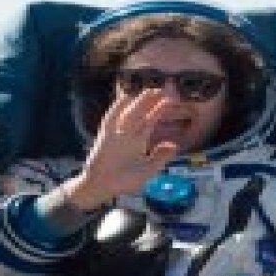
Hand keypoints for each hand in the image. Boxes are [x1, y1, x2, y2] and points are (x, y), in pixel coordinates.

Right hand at [64, 91, 178, 209]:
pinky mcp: (105, 136)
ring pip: (129, 113)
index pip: (151, 120)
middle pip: (142, 112)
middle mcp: (129, 134)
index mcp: (139, 140)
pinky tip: (125, 98)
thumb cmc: (124, 181)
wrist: (102, 187)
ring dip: (139, 102)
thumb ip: (160, 157)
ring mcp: (117, 133)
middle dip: (153, 100)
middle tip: (166, 88)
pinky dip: (117, 109)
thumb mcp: (147, 170)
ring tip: (151, 91)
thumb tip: (174, 145)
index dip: (160, 109)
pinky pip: (110, 119)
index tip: (172, 98)